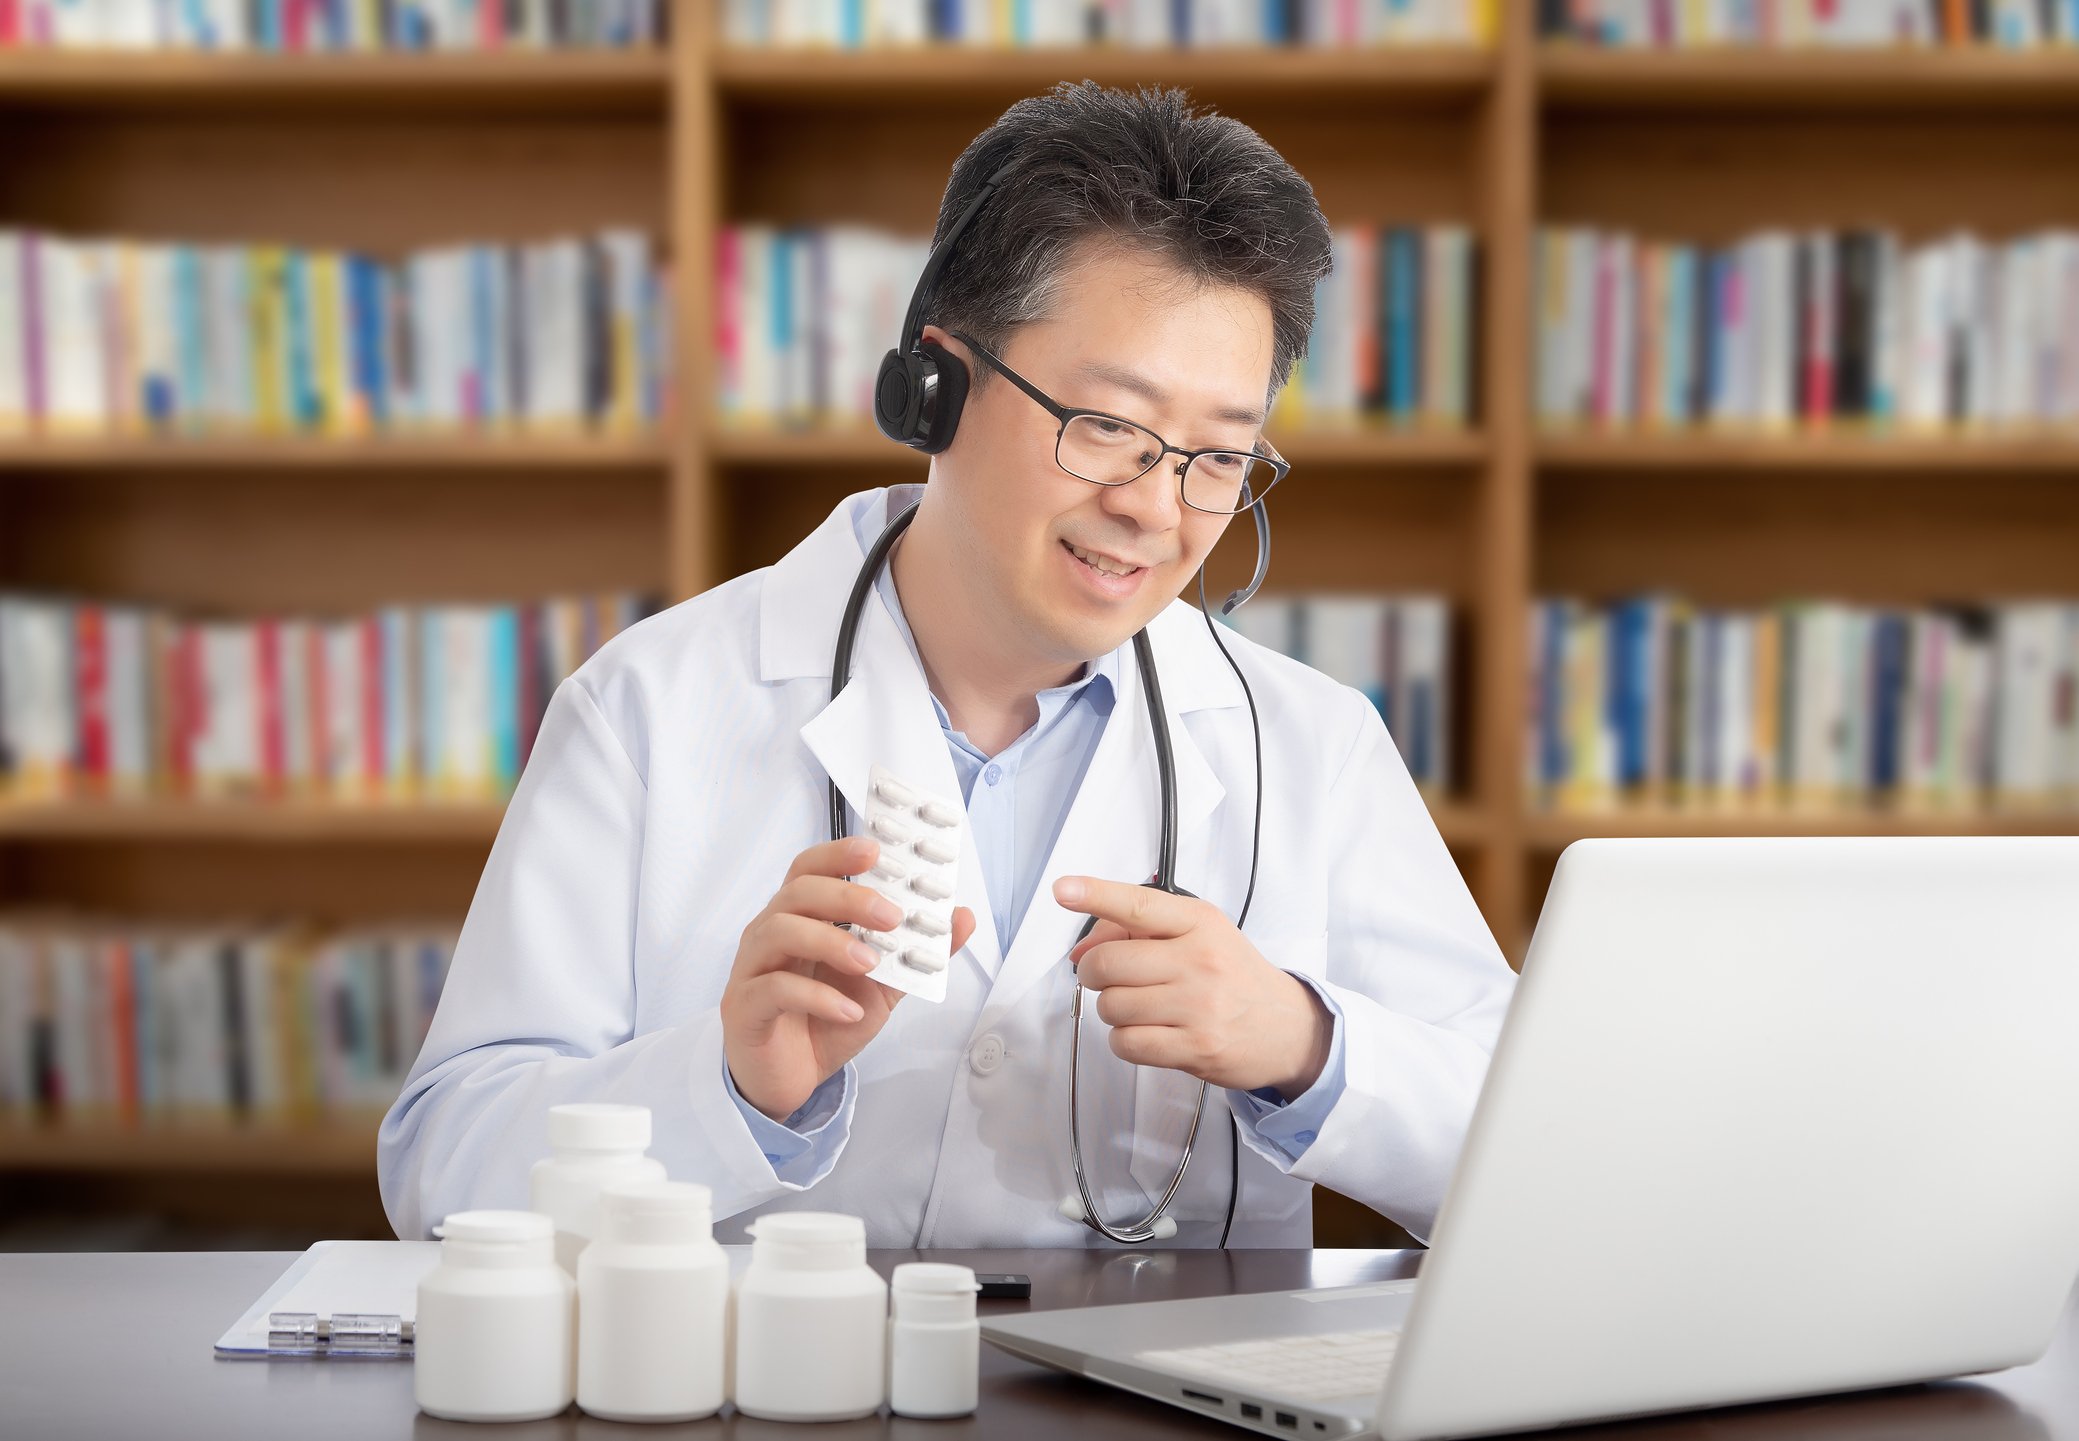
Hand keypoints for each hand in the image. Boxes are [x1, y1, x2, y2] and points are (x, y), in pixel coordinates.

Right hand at [722, 836, 976, 1122]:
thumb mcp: (883, 985)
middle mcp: (771, 933)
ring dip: (831, 942)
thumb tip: (961, 918)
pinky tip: (847, 1010)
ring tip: (870, 963)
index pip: (811, 869)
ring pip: (780, 932)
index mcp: (801, 918)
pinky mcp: (746, 1007)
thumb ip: (916, 952)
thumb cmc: (826, 1021)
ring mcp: (753, 968)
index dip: (839, 854)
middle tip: (891, 915)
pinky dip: (817, 997)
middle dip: (848, 898)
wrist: (791, 1080)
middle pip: (799, 893)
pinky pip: (775, 989)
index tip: (876, 851)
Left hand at [1056, 875, 1331, 1098]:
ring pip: (1112, 1006)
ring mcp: (1198, 1005)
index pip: (1138, 905)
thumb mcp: (1199, 936)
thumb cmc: (1235, 977)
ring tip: (1141, 1007)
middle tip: (1109, 976)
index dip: (1095, 895)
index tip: (1064, 890)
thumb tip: (1080, 952)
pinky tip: (1148, 1032)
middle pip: (1109, 962)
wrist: (1286, 1027)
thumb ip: (1137, 933)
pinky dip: (1125, 1040)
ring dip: (1113, 1010)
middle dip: (1094, 972)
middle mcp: (1199, 960)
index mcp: (1199, 923)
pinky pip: (1126, 1043)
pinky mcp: (1194, 1046)